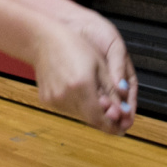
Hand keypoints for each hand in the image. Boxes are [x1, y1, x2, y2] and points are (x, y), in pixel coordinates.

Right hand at [32, 21, 135, 135]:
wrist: (43, 40)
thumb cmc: (72, 45)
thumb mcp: (100, 64)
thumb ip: (112, 91)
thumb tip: (123, 111)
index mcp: (82, 86)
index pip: (101, 118)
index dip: (113, 126)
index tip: (121, 126)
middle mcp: (66, 96)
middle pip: (90, 119)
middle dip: (103, 117)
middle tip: (112, 110)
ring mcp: (54, 100)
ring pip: (79, 115)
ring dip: (89, 111)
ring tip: (93, 94)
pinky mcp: (46, 100)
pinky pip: (66, 109)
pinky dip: (76, 105)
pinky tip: (77, 90)